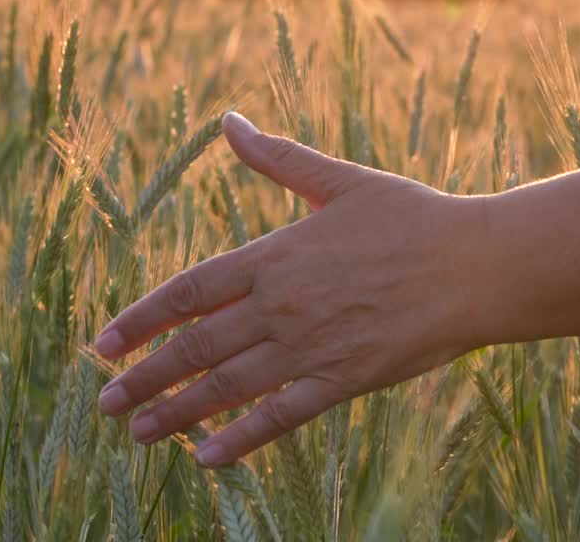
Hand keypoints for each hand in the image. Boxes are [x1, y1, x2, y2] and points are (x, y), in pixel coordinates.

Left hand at [95, 112, 490, 466]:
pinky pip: (281, 415)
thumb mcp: (340, 181)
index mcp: (276, 255)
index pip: (190, 292)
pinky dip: (241, 437)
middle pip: (197, 346)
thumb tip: (228, 120)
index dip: (141, 319)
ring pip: (228, 386)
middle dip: (145, 376)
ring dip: (176, 411)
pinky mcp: (344, 379)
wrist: (477, 265)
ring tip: (135, 432)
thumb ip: (278, 158)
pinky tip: (206, 457)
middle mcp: (283, 304)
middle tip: (104, 401)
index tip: (102, 344)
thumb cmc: (413, 217)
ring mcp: (312, 346)